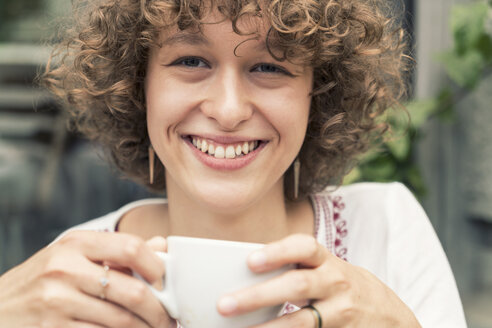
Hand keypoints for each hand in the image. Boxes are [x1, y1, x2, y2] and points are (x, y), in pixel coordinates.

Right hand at [0, 230, 173, 327]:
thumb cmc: (42, 280)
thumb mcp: (73, 255)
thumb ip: (117, 251)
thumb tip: (161, 245)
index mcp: (76, 243)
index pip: (132, 248)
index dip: (157, 267)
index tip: (164, 283)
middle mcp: (66, 269)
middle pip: (133, 292)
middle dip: (159, 311)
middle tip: (168, 320)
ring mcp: (57, 301)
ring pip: (121, 321)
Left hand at [217, 234, 420, 326]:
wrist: (389, 315)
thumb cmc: (343, 287)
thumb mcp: (328, 270)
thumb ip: (299, 268)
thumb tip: (247, 273)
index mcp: (328, 261)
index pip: (304, 247)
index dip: (277, 251)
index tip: (250, 261)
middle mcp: (337, 283)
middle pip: (297, 285)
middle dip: (258, 295)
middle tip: (225, 304)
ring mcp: (342, 313)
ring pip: (302, 322)